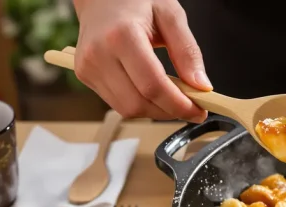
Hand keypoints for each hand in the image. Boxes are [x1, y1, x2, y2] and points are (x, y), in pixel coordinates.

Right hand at [73, 0, 209, 122]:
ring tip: (172, 96)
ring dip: (155, 111)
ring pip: (127, 109)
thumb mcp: (171, 16)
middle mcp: (99, 54)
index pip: (153, 86)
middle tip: (190, 106)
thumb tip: (201, 87)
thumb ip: (187, 52)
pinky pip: (117, 103)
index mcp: (122, 36)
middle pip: (139, 104)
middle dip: (169, 112)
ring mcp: (88, 66)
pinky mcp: (84, 75)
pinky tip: (151, 91)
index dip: (179, 105)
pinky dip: (140, 104)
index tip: (199, 111)